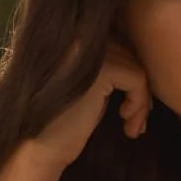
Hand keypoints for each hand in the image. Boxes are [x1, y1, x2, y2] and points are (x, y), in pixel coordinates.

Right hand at [29, 37, 152, 169]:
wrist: (39, 149)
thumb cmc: (62, 124)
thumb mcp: (86, 86)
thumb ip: (104, 65)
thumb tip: (140, 59)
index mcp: (69, 32)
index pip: (116, 40)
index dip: (128, 74)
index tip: (130, 107)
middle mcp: (77, 32)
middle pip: (128, 51)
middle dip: (138, 89)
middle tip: (135, 121)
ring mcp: (87, 48)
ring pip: (136, 66)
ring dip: (141, 101)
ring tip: (132, 126)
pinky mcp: (101, 68)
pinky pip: (137, 78)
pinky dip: (140, 103)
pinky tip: (127, 125)